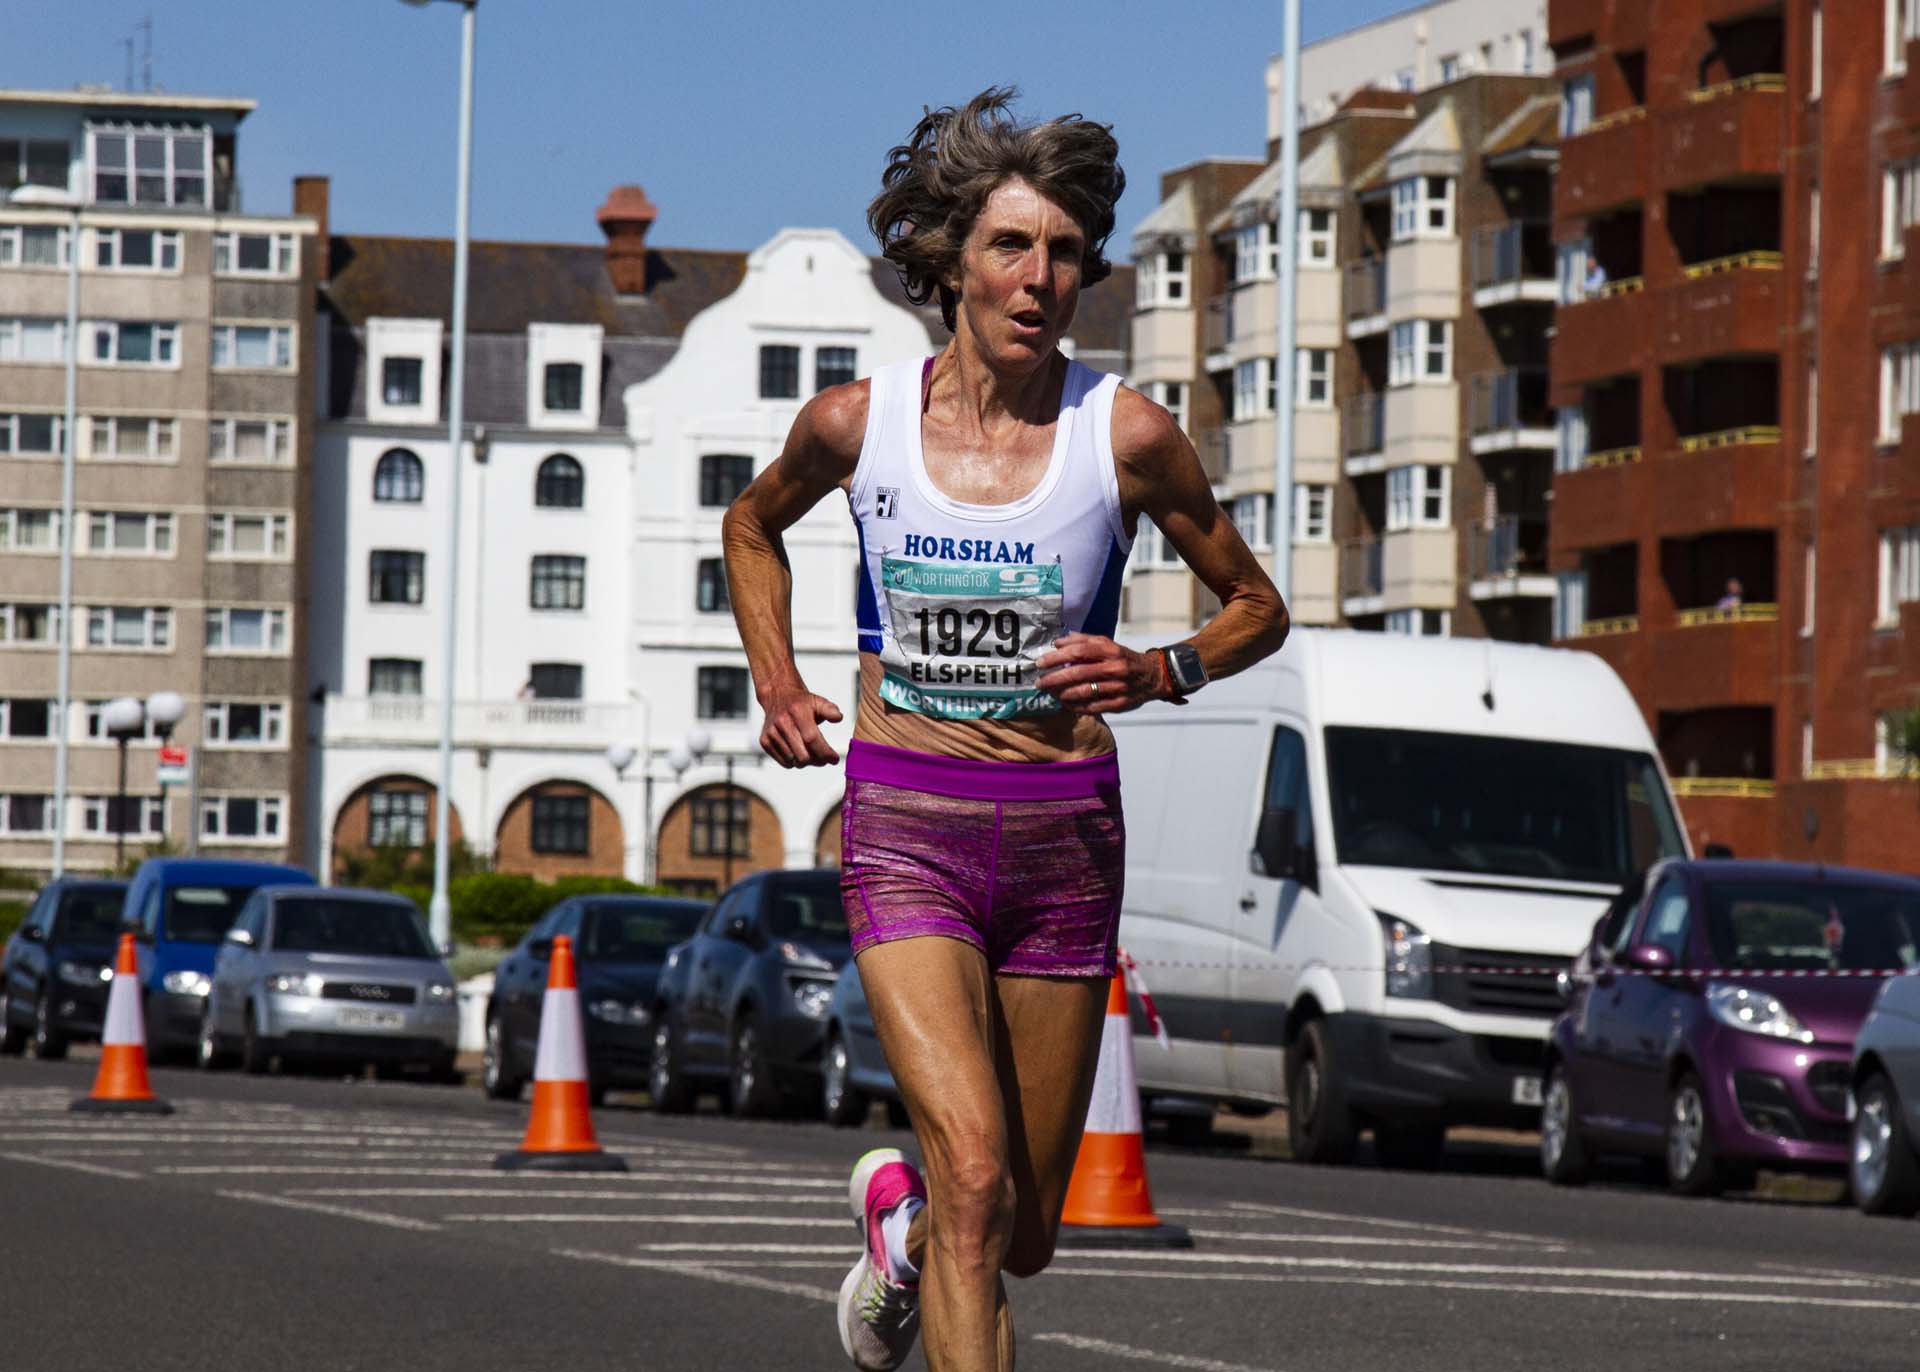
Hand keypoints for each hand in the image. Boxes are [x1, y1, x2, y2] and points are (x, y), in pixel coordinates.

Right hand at [759, 685, 842, 767]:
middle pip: (803, 755)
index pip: (811, 738)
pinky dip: (794, 762)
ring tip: (811, 752)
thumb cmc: (801, 703)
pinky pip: (784, 763)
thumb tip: (838, 718)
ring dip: (807, 762)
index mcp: (797, 711)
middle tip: (824, 758)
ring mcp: (771, 733)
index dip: (825, 752)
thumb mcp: (818, 701)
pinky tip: (798, 751)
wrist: (778, 696)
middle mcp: (782, 722)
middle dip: (818, 760)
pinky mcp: (764, 741)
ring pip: (794, 761)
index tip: (834, 759)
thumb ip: (830, 710)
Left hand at [1035, 634, 1166, 714]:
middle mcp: (1114, 668)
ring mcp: (1118, 688)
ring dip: (1063, 694)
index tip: (1041, 663)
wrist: (1153, 676)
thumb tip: (1057, 642)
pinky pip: (1093, 707)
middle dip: (1055, 678)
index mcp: (1110, 650)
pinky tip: (1065, 703)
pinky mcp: (1119, 704)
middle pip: (1078, 673)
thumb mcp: (1108, 644)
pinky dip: (1076, 706)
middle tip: (1040, 682)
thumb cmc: (1123, 658)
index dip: (1057, 657)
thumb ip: (1083, 640)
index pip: (1078, 651)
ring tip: (1051, 693)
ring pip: (1084, 692)